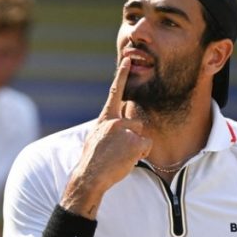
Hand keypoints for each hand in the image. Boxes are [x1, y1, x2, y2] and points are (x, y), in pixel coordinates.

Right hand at [62, 59, 151, 214]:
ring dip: (136, 148)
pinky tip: (128, 161)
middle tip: (118, 152)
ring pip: (142, 136)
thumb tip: (115, 128)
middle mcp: (115, 121)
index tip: (127, 61)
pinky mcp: (134, 141)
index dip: (121, 76)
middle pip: (137, 124)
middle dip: (133, 138)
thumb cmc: (92, 161)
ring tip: (120, 157)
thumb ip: (107, 128)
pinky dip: (141, 155)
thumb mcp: (95, 138)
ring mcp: (124, 130)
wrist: (89, 176)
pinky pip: (147, 146)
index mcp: (104, 119)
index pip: (114, 93)